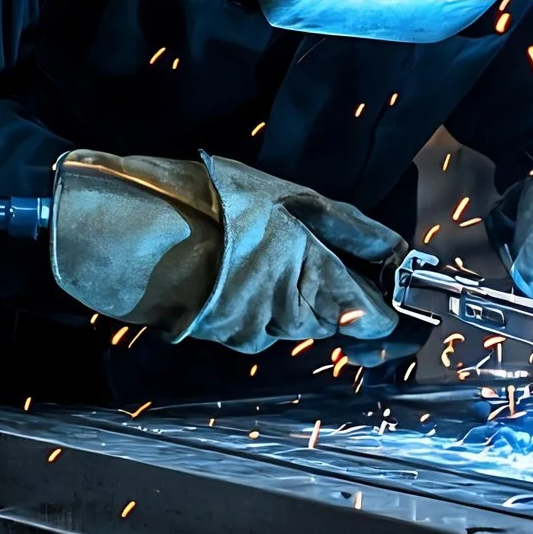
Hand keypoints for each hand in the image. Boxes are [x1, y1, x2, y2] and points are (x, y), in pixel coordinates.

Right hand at [51, 150, 405, 353]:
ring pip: (294, 326)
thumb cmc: (212, 201)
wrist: (133, 230)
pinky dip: (256, 307)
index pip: (372, 316)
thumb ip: (350, 228)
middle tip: (309, 259)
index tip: (400, 309)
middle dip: (335, 300)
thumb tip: (395, 249)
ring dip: (293, 300)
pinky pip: (257, 328)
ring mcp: (253, 328)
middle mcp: (288, 310)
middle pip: (334, 322)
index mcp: (313, 273)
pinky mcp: (223, 336)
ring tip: (262, 255)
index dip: (390, 316)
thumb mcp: (289, 197)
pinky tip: (235, 273)